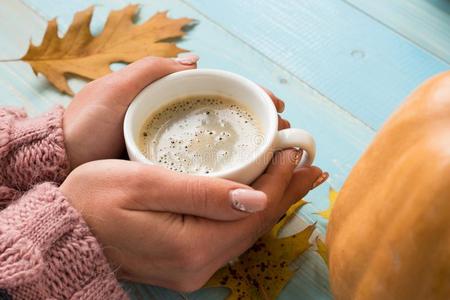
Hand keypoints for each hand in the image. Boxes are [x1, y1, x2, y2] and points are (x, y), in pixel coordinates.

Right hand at [60, 152, 323, 291]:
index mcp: (191, 246)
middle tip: (311, 166)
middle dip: (285, 192)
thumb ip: (202, 193)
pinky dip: (248, 213)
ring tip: (294, 178)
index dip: (280, 180)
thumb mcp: (144, 184)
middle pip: (256, 224)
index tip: (296, 152)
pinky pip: (229, 236)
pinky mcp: (184, 261)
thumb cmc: (92, 199)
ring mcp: (192, 267)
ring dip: (271, 202)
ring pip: (245, 231)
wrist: (63, 229)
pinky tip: (257, 198)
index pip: (253, 211)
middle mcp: (197, 265)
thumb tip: (256, 196)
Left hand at [63, 55, 288, 168]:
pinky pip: (203, 169)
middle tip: (282, 135)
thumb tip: (195, 59)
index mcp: (169, 98)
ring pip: (219, 145)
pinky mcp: (167, 172)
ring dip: (249, 148)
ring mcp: (174, 148)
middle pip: (226, 119)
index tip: (276, 106)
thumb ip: (152, 71)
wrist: (62, 163)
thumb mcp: (116, 89)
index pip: (219, 93)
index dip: (250, 97)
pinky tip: (245, 178)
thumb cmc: (86, 124)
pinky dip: (227, 171)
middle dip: (258, 123)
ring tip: (275, 156)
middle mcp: (177, 122)